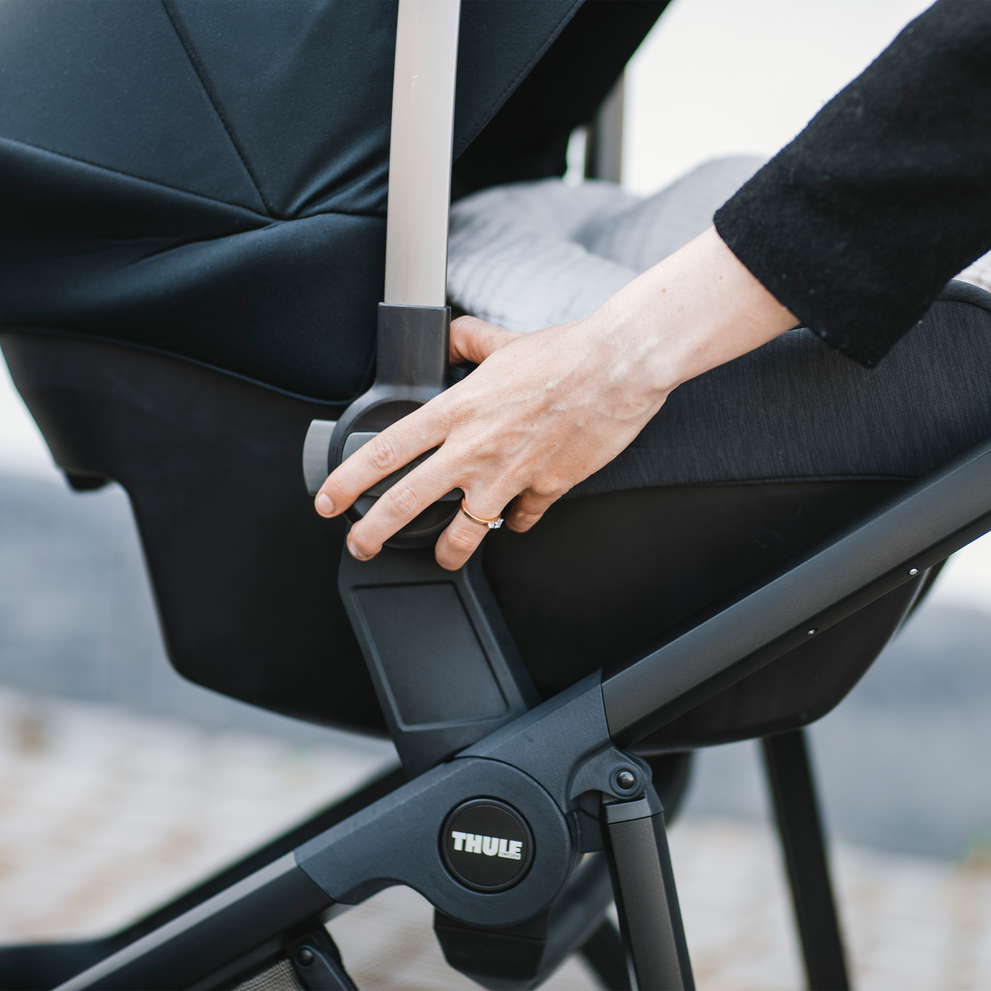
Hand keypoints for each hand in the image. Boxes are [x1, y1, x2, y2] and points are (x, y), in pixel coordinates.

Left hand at [315, 228, 795, 569]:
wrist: (618, 367)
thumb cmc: (565, 353)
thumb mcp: (504, 341)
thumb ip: (469, 342)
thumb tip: (452, 335)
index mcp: (458, 409)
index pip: (387, 450)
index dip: (349, 481)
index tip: (330, 501)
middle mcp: (476, 447)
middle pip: (410, 501)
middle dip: (375, 531)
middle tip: (360, 546)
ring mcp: (510, 474)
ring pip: (466, 530)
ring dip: (450, 551)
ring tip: (443, 558)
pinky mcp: (546, 488)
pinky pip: (522, 518)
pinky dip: (517, 520)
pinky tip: (515, 517)